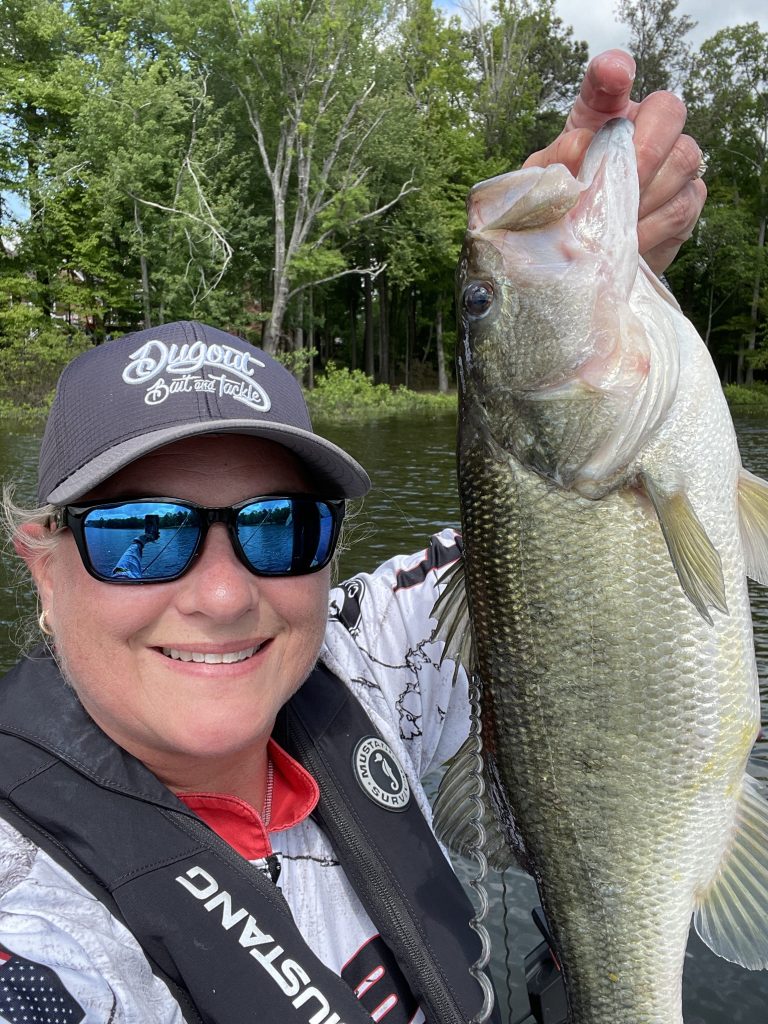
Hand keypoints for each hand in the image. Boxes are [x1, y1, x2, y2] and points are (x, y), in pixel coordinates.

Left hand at [523, 49, 705, 274]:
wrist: (587, 252)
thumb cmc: (564, 206)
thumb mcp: (546, 183)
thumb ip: (555, 162)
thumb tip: (580, 149)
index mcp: (601, 114)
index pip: (608, 79)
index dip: (613, 71)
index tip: (615, 75)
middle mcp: (647, 125)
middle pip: (668, 111)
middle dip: (644, 150)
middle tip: (617, 186)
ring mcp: (675, 160)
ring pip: (682, 160)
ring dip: (646, 194)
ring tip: (615, 221)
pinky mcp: (689, 198)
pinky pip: (682, 204)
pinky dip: (653, 225)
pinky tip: (629, 238)